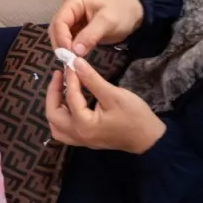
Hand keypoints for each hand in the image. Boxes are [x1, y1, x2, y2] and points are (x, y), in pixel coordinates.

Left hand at [46, 57, 165, 153]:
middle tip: (59, 76)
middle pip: (53, 114)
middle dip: (53, 92)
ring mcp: (81, 140)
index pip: (70, 97)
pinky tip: (68, 103)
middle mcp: (78, 135)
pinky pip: (64, 130)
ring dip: (54, 106)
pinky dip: (61, 116)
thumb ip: (92, 79)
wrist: (149, 139)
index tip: (70, 62)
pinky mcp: (86, 140)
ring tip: (61, 89)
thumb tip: (75, 62)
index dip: (70, 77)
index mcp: (84, 125)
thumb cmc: (134, 117)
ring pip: (56, 125)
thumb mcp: (113, 95)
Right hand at [49, 0, 144, 56]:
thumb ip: (90, 35)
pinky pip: (68, 40)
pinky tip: (73, 58)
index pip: (60, 21)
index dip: (61, 38)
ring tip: (70, 61)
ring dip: (63, 48)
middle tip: (68, 61)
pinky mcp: (77, 28)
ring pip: (60, 35)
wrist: (135, 12)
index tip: (68, 54)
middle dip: (60, 44)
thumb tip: (74, 51)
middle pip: (56, 28)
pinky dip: (69, 49)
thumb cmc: (122, 12)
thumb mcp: (107, 22)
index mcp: (73, 1)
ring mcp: (72, 19)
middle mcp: (69, 8)